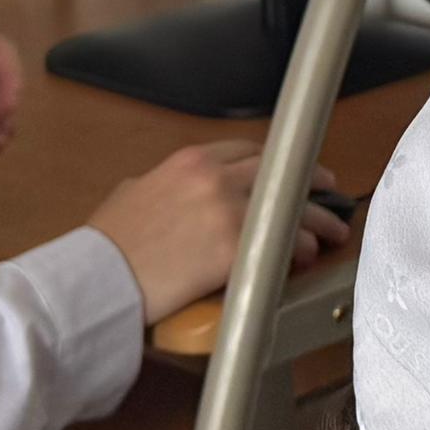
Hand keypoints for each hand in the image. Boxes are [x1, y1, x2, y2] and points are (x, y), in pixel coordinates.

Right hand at [87, 141, 356, 328]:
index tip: (290, 171)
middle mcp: (214, 177)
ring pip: (290, 206)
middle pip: (280, 172)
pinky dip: (299, 249)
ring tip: (329, 233)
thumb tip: (171, 193)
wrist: (100, 277)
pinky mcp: (235, 248)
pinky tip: (305, 258)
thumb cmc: (107, 243)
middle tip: (328, 191)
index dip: (276, 163)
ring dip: (316, 220)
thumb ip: (161, 184)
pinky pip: (282, 244)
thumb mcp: (130, 193)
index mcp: (189, 160)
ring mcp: (228, 211)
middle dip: (310, 182)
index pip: (249, 151)